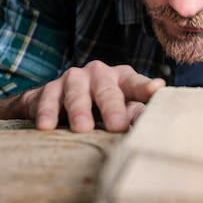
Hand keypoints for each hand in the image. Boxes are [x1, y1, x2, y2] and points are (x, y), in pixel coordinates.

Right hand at [20, 61, 165, 132]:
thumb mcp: (121, 111)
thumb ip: (134, 115)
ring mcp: (73, 79)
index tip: (156, 88)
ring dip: (79, 111)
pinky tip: (46, 126)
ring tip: (82, 128)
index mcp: (121, 78)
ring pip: (77, 93)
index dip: (145, 87)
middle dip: (112, 107)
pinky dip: (47, 113)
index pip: (136, 83)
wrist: (59, 105)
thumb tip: (146, 123)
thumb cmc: (101, 109)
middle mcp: (98, 74)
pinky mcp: (50, 88)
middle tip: (117, 125)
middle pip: (107, 90)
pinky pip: (48, 100)